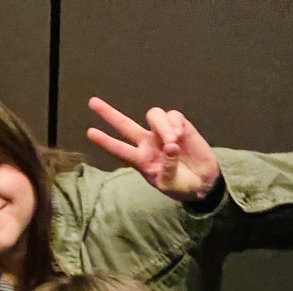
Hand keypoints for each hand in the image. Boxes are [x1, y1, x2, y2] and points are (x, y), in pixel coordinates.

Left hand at [86, 97, 220, 202]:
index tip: (90, 133)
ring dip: (162, 126)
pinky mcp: (180, 126)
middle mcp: (147, 143)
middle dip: (109, 113)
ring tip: (173, 141)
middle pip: (125, 124)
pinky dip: (175, 122)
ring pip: (153, 115)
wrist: (203, 182)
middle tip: (92, 102)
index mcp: (140, 159)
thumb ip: (168, 167)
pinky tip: (181, 134)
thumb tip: (170, 146)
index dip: (105, 141)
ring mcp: (162, 133)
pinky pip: (172, 115)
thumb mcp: (170, 184)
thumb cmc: (181, 186)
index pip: (119, 149)